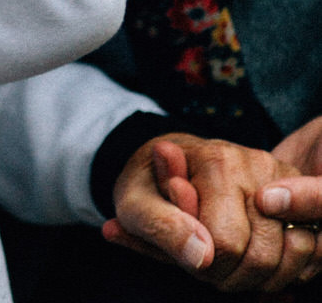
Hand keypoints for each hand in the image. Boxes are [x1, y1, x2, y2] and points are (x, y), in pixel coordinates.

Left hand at [103, 133, 318, 291]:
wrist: (165, 163)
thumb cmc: (148, 187)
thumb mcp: (133, 205)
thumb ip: (162, 228)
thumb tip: (201, 256)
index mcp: (216, 162)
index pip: (227, 244)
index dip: (206, 266)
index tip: (190, 253)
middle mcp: (256, 164)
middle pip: (263, 256)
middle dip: (233, 275)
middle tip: (208, 260)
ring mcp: (281, 177)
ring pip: (296, 254)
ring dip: (262, 275)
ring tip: (229, 258)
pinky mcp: (297, 191)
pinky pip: (310, 249)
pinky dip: (287, 267)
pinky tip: (252, 257)